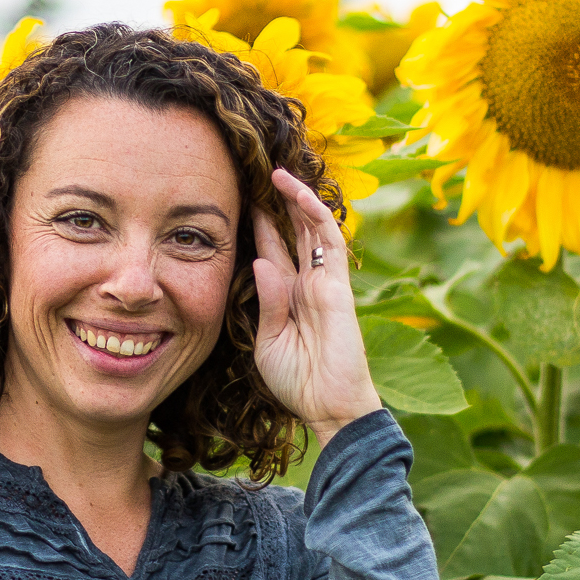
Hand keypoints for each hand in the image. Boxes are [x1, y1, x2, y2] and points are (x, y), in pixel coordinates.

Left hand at [251, 168, 382, 444]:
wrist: (328, 406)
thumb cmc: (297, 382)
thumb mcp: (268, 342)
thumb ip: (267, 302)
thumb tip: (260, 261)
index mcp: (288, 297)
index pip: (272, 251)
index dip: (259, 226)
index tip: (241, 200)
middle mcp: (307, 284)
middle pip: (293, 233)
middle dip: (279, 204)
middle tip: (260, 173)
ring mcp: (325, 282)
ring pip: (313, 229)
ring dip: (298, 199)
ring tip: (278, 173)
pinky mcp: (339, 285)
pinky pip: (329, 242)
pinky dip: (315, 214)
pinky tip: (299, 194)